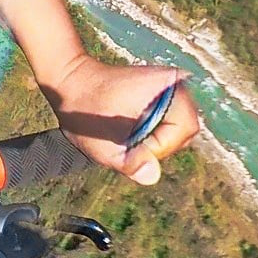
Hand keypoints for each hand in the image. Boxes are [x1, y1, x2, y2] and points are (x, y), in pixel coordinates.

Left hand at [43, 57, 196, 183]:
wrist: (72, 81)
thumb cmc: (84, 111)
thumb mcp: (103, 145)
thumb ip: (130, 163)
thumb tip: (152, 176)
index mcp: (168, 87)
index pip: (183, 131)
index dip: (159, 146)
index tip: (130, 145)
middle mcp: (177, 82)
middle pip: (185, 130)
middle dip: (159, 143)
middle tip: (129, 141)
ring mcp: (173, 84)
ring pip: (179, 128)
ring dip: (156, 138)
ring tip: (127, 132)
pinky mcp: (166, 89)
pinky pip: (171, 120)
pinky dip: (154, 130)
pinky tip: (131, 125)